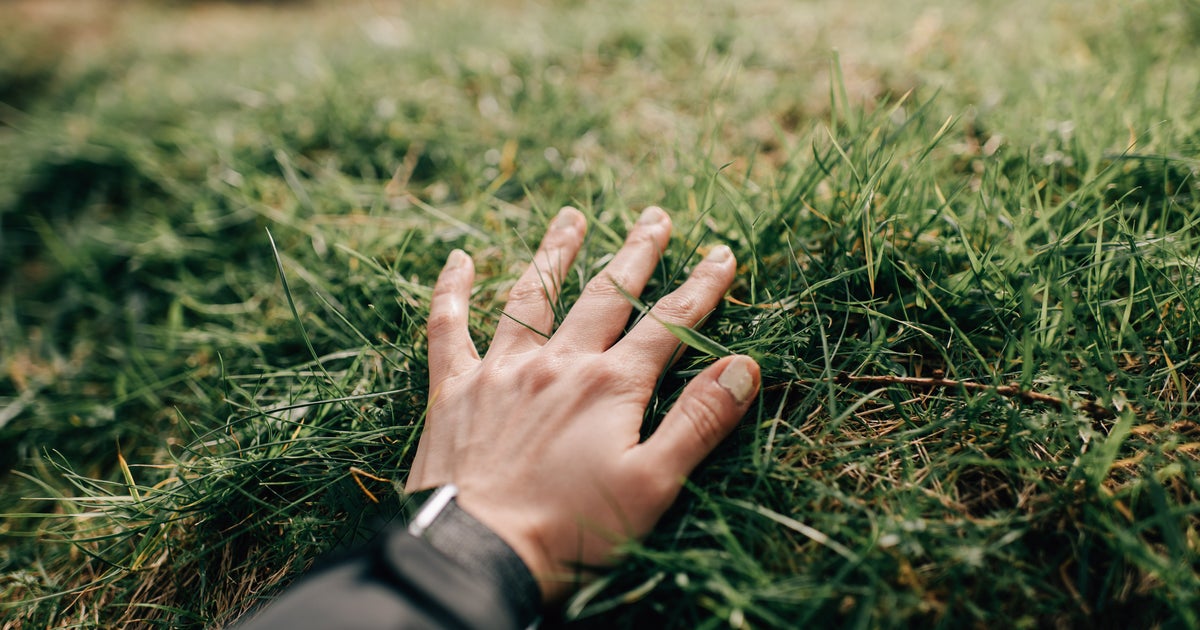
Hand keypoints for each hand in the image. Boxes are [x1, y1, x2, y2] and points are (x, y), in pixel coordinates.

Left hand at [405, 206, 759, 600]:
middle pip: (605, 296)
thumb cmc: (572, 529)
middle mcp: (557, 363)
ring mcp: (501, 370)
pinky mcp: (453, 390)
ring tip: (572, 217)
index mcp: (610, 385)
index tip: (723, 254)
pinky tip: (458, 258)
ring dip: (555, 253)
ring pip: (533, 297)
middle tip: (654, 216)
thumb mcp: (652, 484)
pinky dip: (452, 291)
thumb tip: (744, 365)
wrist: (478, 555)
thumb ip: (700, 421)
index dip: (701, 287)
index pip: (667, 325)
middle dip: (636, 254)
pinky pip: (449, 327)